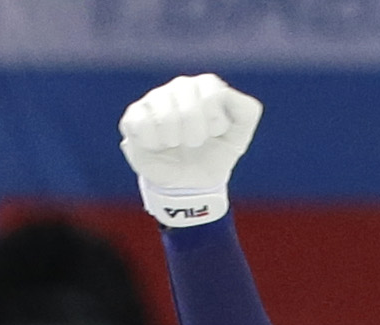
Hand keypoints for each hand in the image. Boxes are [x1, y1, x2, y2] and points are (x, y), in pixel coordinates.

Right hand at [120, 73, 260, 227]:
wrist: (191, 182)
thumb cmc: (215, 154)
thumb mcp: (239, 136)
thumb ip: (245, 111)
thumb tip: (225, 94)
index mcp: (205, 86)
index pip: (211, 93)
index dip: (215, 120)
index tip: (215, 133)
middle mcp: (179, 87)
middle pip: (188, 107)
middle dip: (195, 134)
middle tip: (195, 143)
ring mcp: (154, 99)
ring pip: (165, 116)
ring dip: (174, 140)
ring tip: (176, 144)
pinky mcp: (134, 117)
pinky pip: (140, 124)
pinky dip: (153, 142)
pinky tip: (158, 145)